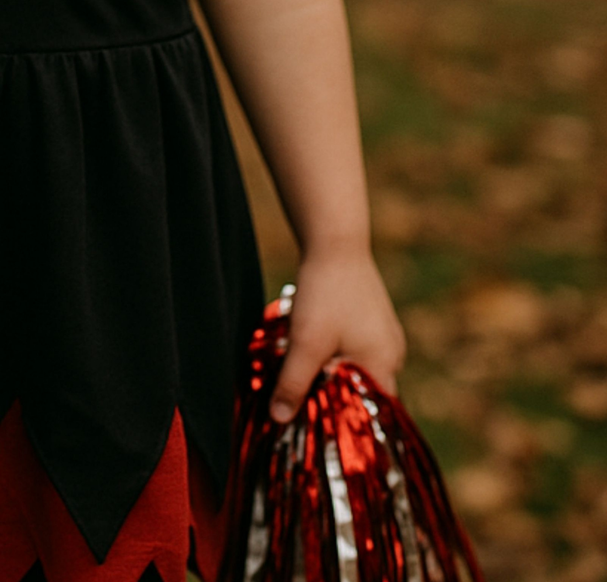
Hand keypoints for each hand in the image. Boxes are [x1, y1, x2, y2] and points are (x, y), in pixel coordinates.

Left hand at [269, 248, 405, 422]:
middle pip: (363, 393)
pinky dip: (331, 354)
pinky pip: (352, 350)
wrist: (334, 242)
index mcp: (385, 365)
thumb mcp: (305, 343)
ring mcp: (383, 335)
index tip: (317, 429)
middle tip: (302, 400)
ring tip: (302, 369)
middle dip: (333, 397)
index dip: (344, 424)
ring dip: (329, 373)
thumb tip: (280, 421)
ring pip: (355, 369)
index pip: (372, 415)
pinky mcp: (370, 319)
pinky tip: (309, 344)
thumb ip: (293, 384)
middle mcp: (392, 353)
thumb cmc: (324, 294)